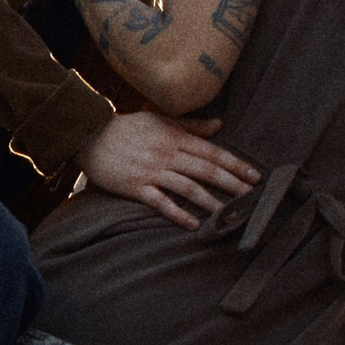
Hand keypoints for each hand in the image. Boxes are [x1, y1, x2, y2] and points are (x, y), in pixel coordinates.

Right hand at [81, 109, 259, 232]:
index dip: (236, 164)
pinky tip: (193, 225)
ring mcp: (152, 171)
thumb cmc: (126, 127)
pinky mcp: (136, 187)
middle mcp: (167, 154)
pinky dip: (178, 214)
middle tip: (253, 198)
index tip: (255, 176)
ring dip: (211, 202)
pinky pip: (161, 202)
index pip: (212, 151)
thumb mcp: (159, 119)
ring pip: (188, 187)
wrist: (89, 135)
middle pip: (206, 170)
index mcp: (174, 137)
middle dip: (232, 184)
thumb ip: (190, 125)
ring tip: (230, 215)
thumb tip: (219, 125)